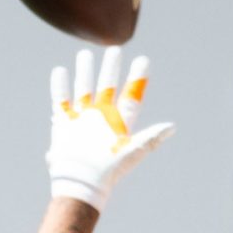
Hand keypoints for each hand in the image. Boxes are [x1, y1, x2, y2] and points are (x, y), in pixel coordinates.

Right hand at [47, 47, 174, 209]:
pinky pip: (61, 101)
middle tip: (114, 50)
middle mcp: (102, 118)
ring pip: (84, 89)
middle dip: (110, 68)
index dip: (137, 78)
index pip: (131, 95)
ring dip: (85, 72)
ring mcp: (83, 119)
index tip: (142, 60)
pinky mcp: (65, 124)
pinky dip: (60, 86)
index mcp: (119, 122)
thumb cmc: (108, 171)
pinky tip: (60, 70)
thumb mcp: (133, 152)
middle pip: (107, 86)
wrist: (81, 183)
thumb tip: (172, 126)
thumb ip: (151, 137)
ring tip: (85, 53)